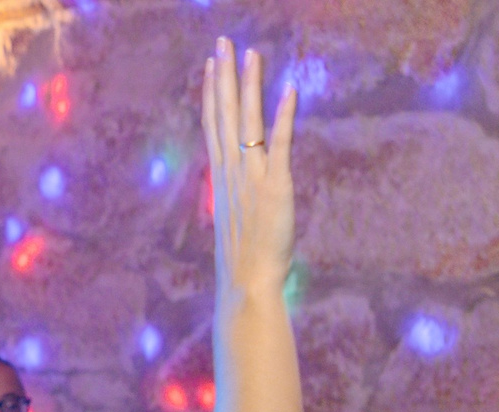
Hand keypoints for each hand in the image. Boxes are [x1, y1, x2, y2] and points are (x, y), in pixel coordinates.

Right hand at [201, 38, 297, 304]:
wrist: (246, 282)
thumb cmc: (243, 257)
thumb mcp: (234, 217)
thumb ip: (237, 192)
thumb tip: (240, 181)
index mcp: (222, 177)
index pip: (214, 124)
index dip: (212, 92)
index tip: (211, 64)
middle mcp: (232, 171)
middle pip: (224, 115)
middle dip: (223, 77)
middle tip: (223, 43)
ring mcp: (251, 177)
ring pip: (246, 122)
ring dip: (248, 87)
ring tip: (249, 54)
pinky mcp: (275, 186)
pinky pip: (278, 144)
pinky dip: (283, 117)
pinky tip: (288, 90)